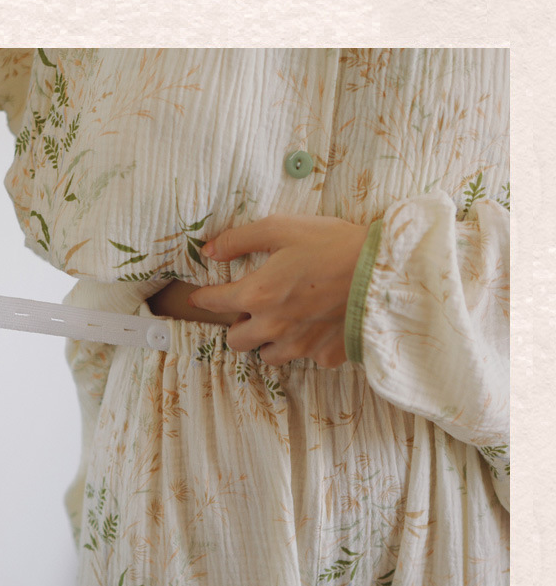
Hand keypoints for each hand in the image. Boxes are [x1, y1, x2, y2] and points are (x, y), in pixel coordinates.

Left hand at [188, 215, 369, 367]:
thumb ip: (240, 239)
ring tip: (282, 323)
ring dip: (267, 341)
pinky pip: (306, 358)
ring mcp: (299, 346)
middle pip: (236, 341)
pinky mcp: (324, 356)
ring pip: (267, 356)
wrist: (385, 272)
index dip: (204, 298)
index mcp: (258, 294)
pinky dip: (306, 346)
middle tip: (251, 311)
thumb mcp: (282, 228)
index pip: (216, 302)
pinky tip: (317, 328)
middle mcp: (273, 327)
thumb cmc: (333, 244)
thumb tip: (209, 249)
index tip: (201, 297)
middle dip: (238, 326)